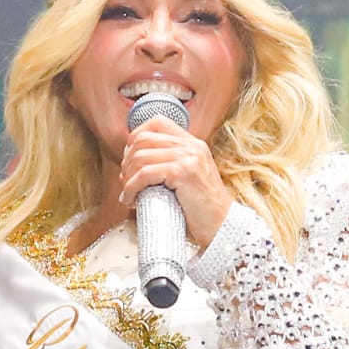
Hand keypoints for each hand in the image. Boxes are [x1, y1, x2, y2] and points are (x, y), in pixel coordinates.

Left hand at [118, 119, 233, 246]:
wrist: (221, 226)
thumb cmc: (199, 208)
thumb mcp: (186, 177)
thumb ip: (167, 163)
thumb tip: (130, 160)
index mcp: (193, 143)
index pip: (157, 122)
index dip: (136, 136)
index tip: (130, 158)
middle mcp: (192, 146)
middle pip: (143, 140)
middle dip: (127, 162)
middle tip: (127, 182)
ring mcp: (189, 157)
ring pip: (140, 157)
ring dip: (128, 178)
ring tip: (130, 194)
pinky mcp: (183, 172)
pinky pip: (145, 174)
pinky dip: (131, 188)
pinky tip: (131, 200)